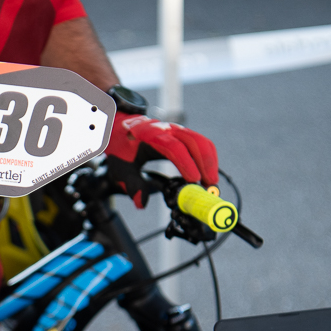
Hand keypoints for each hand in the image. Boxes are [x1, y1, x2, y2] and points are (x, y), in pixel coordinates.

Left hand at [104, 114, 218, 207]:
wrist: (118, 128)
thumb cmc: (121, 148)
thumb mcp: (120, 168)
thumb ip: (132, 185)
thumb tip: (142, 203)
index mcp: (150, 135)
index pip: (173, 147)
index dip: (186, 163)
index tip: (194, 180)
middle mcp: (166, 129)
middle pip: (193, 140)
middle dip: (205, 163)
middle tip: (210, 185)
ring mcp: (177, 130)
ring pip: (201, 141)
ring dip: (209, 162)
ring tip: (212, 183)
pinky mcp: (183, 135)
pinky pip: (201, 143)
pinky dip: (208, 158)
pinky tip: (208, 174)